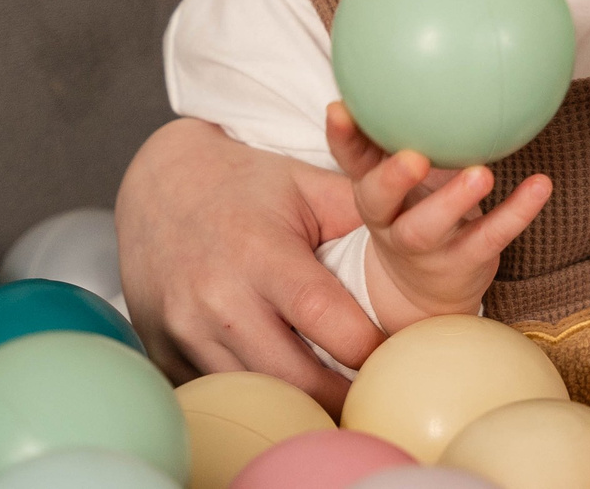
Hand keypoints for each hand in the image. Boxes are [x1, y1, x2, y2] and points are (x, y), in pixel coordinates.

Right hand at [115, 116, 381, 408]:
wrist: (160, 185)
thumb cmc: (247, 184)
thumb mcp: (307, 185)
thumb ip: (364, 213)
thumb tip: (429, 230)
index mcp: (261, 254)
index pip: (327, 321)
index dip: (370, 348)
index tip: (400, 356)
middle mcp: (220, 299)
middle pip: (295, 378)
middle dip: (343, 394)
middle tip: (379, 395)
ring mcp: (187, 332)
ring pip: (259, 396)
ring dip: (301, 404)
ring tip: (340, 400)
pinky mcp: (167, 354)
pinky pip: (221, 396)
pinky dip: (256, 397)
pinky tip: (286, 389)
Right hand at [326, 102, 551, 330]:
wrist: (423, 292)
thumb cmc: (415, 209)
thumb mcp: (401, 175)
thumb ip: (404, 126)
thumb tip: (429, 48)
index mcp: (374, 192)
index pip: (350, 162)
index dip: (342, 137)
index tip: (339, 107)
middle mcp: (390, 221)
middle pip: (378, 202)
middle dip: (391, 178)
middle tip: (414, 156)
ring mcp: (423, 248)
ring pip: (429, 228)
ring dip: (455, 201)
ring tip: (482, 175)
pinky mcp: (462, 263)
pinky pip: (490, 237)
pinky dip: (517, 212)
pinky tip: (541, 185)